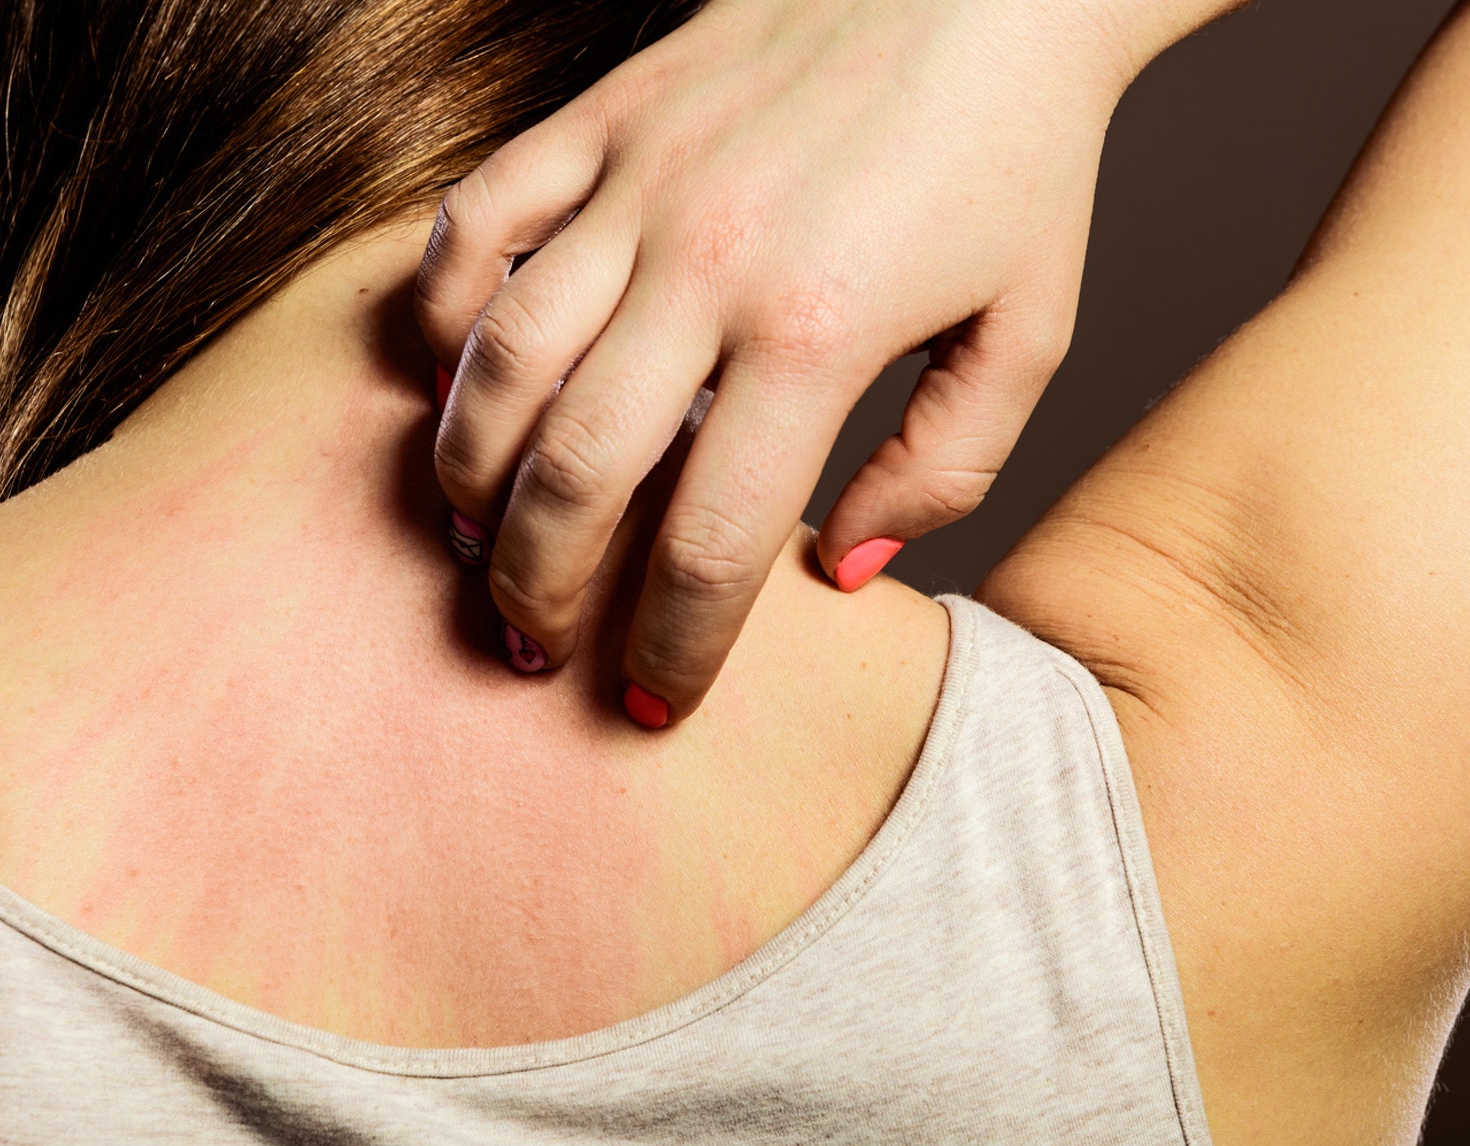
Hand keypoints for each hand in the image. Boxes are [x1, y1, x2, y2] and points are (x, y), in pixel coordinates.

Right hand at [416, 0, 1213, 725]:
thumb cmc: (1017, 161)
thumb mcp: (1029, 332)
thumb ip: (945, 470)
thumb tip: (838, 574)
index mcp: (820, 330)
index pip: (709, 544)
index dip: (671, 650)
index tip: (653, 704)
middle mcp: (708, 261)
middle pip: (572, 473)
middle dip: (537, 589)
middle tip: (532, 645)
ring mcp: (638, 180)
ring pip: (497, 358)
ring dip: (468, 474)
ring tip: (475, 538)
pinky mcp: (602, 116)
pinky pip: (473, 222)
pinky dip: (439, 310)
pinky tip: (451, 375)